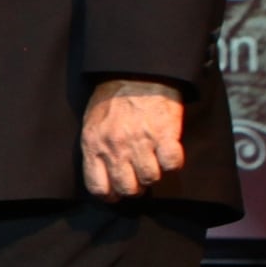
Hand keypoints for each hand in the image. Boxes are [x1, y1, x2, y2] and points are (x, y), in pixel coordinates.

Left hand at [82, 79, 186, 199]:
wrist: (137, 72)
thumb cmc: (112, 99)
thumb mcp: (92, 124)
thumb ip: (95, 150)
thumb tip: (103, 177)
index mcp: (93, 144)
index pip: (98, 187)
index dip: (110, 194)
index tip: (117, 192)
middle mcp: (116, 146)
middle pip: (128, 188)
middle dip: (135, 187)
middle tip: (139, 176)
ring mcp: (141, 141)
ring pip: (151, 179)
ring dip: (154, 173)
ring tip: (153, 160)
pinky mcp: (165, 134)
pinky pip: (173, 164)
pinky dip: (173, 162)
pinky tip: (168, 151)